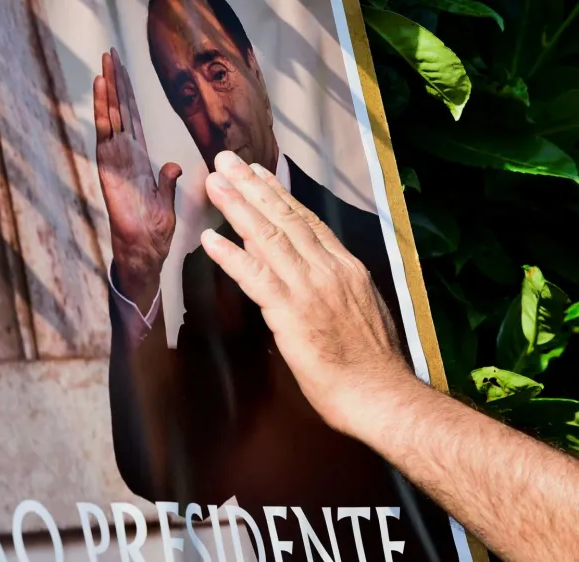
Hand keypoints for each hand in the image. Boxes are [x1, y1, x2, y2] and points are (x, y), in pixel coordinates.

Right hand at [94, 48, 181, 308]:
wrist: (144, 251)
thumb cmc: (154, 231)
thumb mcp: (166, 200)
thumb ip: (166, 179)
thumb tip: (174, 163)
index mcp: (139, 159)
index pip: (132, 118)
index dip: (127, 94)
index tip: (122, 69)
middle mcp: (125, 155)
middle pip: (119, 111)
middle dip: (114, 83)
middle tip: (109, 54)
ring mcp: (115, 160)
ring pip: (110, 118)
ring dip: (106, 91)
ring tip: (103, 65)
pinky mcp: (110, 168)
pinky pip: (106, 134)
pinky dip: (102, 112)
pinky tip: (101, 91)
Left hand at [199, 151, 412, 433]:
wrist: (380, 395)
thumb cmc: (371, 363)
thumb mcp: (361, 309)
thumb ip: (333, 284)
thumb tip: (309, 268)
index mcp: (346, 267)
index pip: (306, 220)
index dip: (277, 194)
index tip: (257, 172)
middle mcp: (329, 269)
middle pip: (284, 218)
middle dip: (252, 186)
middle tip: (225, 159)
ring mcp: (310, 289)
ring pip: (268, 238)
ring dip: (237, 207)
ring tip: (213, 183)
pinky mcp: (292, 313)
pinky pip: (255, 277)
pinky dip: (231, 256)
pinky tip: (209, 239)